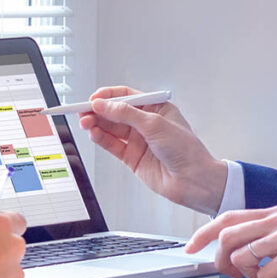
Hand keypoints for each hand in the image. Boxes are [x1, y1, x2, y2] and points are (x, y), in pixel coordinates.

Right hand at [79, 85, 227, 214]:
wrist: (194, 181)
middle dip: (98, 111)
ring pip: (111, 129)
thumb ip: (126, 114)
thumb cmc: (186, 150)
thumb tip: (104, 104)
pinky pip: (112, 145)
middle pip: (115, 112)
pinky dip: (101, 139)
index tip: (93, 98)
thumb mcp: (155, 124)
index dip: (108, 96)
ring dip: (97, 124)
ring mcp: (139, 141)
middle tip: (82, 110)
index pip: (126, 96)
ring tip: (85, 122)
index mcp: (156, 108)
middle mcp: (146, 123)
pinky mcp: (132, 158)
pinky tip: (93, 133)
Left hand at [185, 206, 276, 277]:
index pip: (226, 218)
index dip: (203, 233)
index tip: (190, 248)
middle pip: (227, 236)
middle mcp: (276, 219)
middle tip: (234, 275)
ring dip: (250, 273)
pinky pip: (267, 272)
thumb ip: (270, 236)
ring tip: (271, 275)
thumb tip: (245, 253)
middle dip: (221, 260)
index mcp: (273, 213)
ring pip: (242, 256)